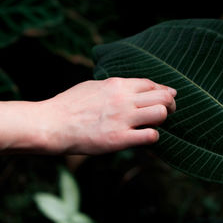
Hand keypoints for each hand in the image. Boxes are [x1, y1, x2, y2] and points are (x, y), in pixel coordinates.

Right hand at [40, 77, 176, 154]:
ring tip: (156, 124)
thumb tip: (129, 87)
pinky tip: (145, 137)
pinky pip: (151, 135)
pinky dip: (153, 136)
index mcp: (117, 84)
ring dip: (163, 119)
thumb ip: (114, 86)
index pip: (152, 83)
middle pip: (163, 96)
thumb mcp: (93, 86)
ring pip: (161, 113)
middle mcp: (123, 99)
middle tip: (169, 111)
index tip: (166, 96)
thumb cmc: (69, 105)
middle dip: (171, 103)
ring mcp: (123, 119)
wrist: (52, 124)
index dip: (163, 90)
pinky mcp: (119, 139)